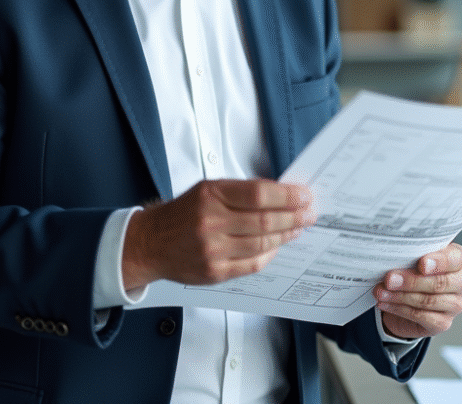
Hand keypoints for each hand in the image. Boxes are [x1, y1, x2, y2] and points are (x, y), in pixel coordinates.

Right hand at [122, 179, 315, 290]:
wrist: (151, 243)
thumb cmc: (183, 213)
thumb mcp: (207, 190)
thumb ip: (240, 192)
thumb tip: (280, 194)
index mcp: (211, 195)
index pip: (259, 194)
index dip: (287, 195)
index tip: (304, 195)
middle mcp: (211, 222)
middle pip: (265, 220)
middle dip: (294, 216)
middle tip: (310, 213)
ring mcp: (212, 249)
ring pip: (262, 243)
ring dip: (286, 235)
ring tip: (298, 228)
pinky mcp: (214, 272)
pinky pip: (253, 264)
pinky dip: (270, 253)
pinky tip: (277, 245)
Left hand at [374, 243, 461, 338]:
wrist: (410, 295)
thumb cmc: (415, 267)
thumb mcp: (415, 255)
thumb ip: (412, 253)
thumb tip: (394, 258)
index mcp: (459, 260)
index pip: (455, 259)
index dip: (438, 262)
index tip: (421, 264)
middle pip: (439, 283)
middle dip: (411, 281)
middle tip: (389, 279)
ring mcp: (455, 305)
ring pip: (428, 301)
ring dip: (400, 296)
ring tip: (381, 291)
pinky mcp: (443, 323)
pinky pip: (420, 316)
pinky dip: (399, 309)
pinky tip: (385, 303)